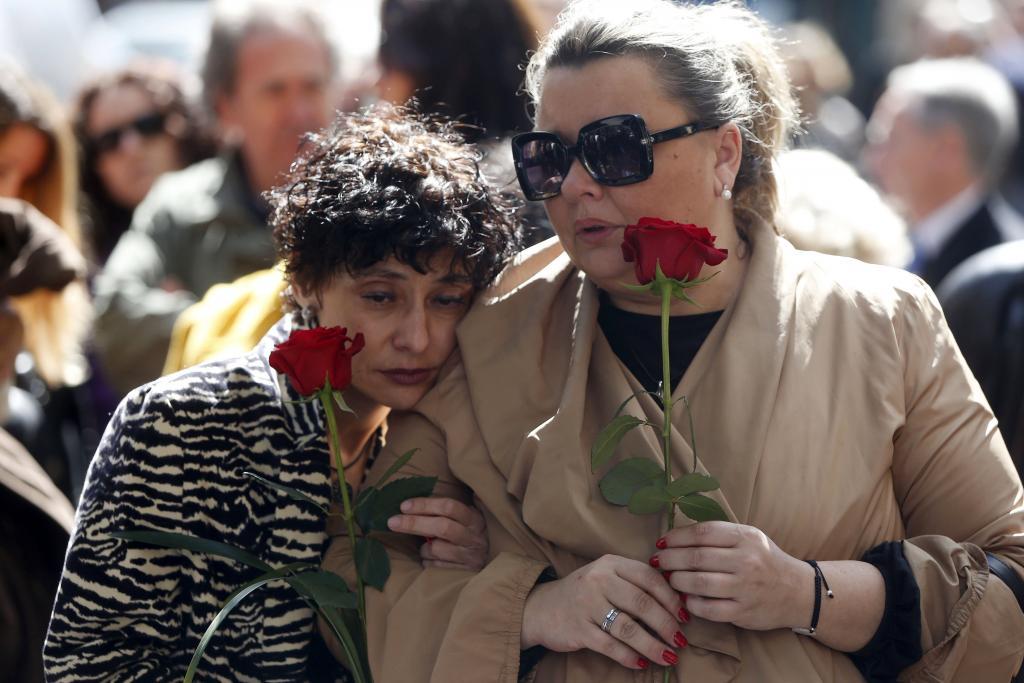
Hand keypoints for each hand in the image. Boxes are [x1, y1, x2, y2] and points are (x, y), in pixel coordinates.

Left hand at [386, 497, 487, 569]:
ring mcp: (470, 556)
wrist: (490, 565)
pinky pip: (435, 567)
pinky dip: (428, 562)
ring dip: (424, 549)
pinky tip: (434, 560)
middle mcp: (474, 536)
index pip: (448, 507)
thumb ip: (443, 514)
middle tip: (392, 522)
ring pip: (435, 549)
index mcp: (473, 518)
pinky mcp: (464, 573)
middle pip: (441, 527)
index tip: (404, 506)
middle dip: (414, 523)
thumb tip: (407, 508)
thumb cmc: (467, 537)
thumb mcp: (463, 521)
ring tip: (428, 549)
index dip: (424, 505)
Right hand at [521, 555, 687, 670]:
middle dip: (666, 625)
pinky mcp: (578, 629)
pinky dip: (628, 656)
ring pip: (628, 628)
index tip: (684, 616)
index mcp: (611, 563)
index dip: (670, 598)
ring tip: (667, 656)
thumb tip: (677, 603)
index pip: (649, 578)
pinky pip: (610, 645)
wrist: (542, 607)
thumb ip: (635, 583)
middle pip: (642, 603)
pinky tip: (640, 663)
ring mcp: (586, 604)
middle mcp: (598, 580)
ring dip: (652, 645)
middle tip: (679, 641)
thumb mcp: (607, 577)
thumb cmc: (585, 593)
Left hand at [654, 521, 810, 630]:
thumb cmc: (765, 560)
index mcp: (745, 537)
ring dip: (677, 580)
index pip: (702, 533)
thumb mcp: (748, 538)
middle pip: (697, 557)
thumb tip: (675, 537)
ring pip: (699, 583)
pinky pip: (708, 609)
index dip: (676, 537)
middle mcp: (746, 560)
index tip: (662, 542)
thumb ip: (718, 536)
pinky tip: (686, 599)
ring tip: (669, 578)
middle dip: (670, 559)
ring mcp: (746, 588)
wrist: (798, 591)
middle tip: (658, 561)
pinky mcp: (744, 612)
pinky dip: (692, 604)